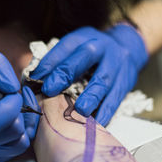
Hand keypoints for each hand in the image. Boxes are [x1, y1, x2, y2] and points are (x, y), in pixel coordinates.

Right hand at [0, 52, 39, 161]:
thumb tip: (12, 87)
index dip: (7, 109)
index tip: (13, 94)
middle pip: (8, 133)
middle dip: (19, 112)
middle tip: (15, 99)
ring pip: (18, 142)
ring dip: (23, 122)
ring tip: (15, 108)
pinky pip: (18, 149)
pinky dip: (23, 132)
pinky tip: (16, 119)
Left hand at [30, 24, 147, 125]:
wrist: (129, 47)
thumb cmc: (93, 53)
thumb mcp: (77, 47)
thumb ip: (58, 61)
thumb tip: (32, 81)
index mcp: (85, 37)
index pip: (66, 46)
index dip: (50, 61)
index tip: (35, 78)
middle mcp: (102, 48)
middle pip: (85, 56)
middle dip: (66, 73)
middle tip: (50, 90)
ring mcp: (116, 65)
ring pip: (104, 80)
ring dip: (91, 96)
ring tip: (80, 110)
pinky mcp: (125, 83)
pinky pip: (116, 99)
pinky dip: (106, 112)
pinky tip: (98, 124)